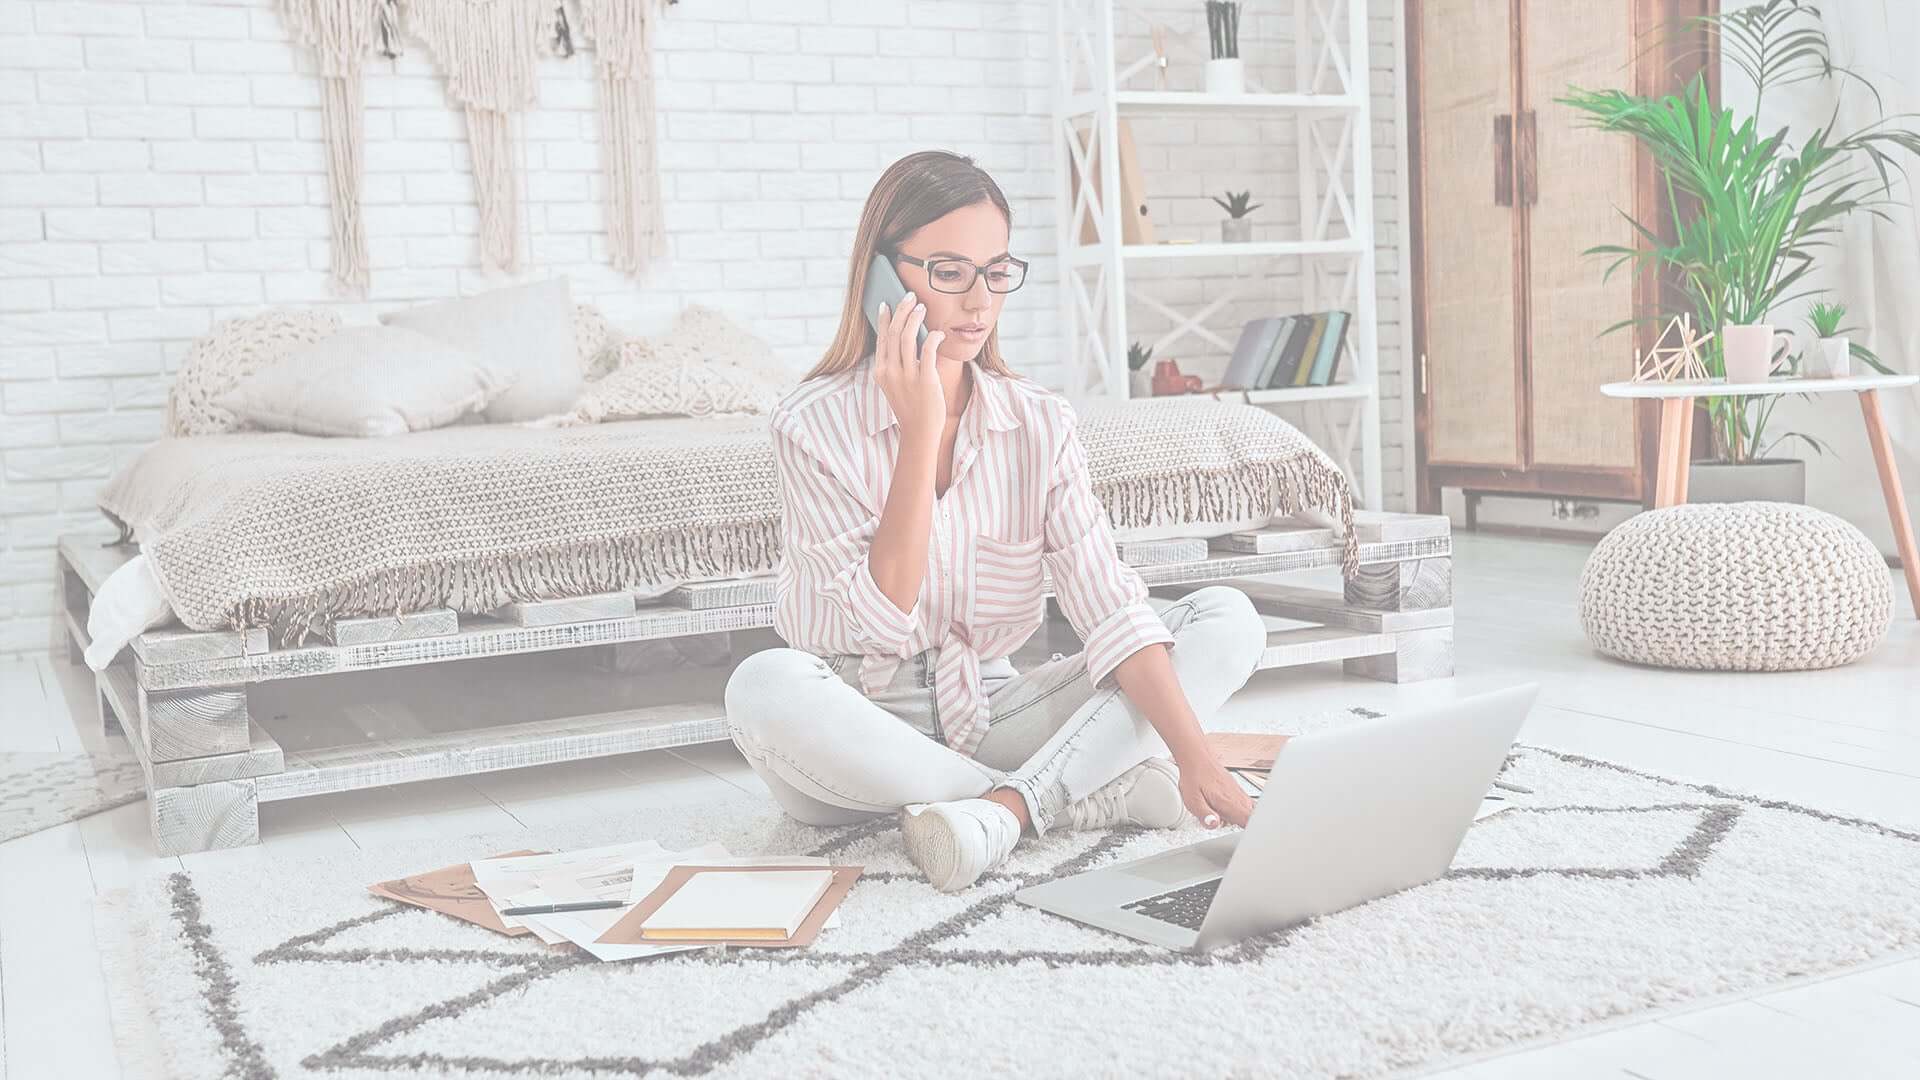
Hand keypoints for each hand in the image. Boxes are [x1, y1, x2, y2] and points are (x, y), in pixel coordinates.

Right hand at [873, 293, 945, 445]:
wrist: (919, 432)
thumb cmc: (910, 406)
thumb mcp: (895, 384)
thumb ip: (896, 364)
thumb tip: (906, 336)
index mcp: (881, 372)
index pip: (881, 338)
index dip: (884, 318)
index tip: (888, 303)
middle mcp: (890, 372)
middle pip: (893, 332)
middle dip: (902, 310)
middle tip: (910, 296)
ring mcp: (907, 376)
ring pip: (907, 336)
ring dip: (915, 318)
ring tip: (922, 307)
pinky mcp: (925, 380)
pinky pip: (928, 349)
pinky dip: (933, 336)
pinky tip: (938, 333)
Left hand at [1174, 750, 1254, 829]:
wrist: (1197, 759)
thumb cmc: (1194, 777)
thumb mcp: (1193, 800)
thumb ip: (1204, 815)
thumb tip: (1214, 825)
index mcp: (1229, 802)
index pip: (1251, 821)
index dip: (1253, 832)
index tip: (1249, 837)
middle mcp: (1238, 798)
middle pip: (1253, 820)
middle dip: (1246, 828)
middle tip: (1231, 826)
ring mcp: (1239, 794)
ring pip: (1249, 813)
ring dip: (1240, 819)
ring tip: (1223, 816)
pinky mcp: (1237, 792)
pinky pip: (1244, 806)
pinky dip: (1238, 812)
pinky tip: (1224, 810)